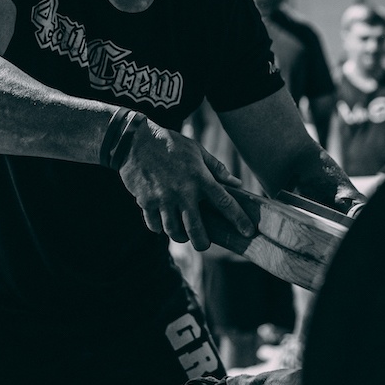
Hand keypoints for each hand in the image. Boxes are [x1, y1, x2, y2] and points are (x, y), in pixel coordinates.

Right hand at [118, 118, 255, 250]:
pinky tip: (162, 223)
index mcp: (200, 177)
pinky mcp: (146, 202)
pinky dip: (159, 227)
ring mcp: (163, 198)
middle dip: (202, 242)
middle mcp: (183, 191)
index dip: (238, 219)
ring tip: (183, 234)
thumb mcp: (197, 151)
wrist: (136, 141)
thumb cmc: (171, 144)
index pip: (225, 202)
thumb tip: (236, 183)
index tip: (249, 232)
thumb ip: (216, 168)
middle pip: (196, 228)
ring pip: (173, 230)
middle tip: (203, 244)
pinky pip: (154, 225)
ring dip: (180, 236)